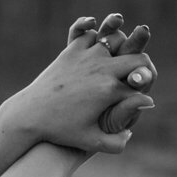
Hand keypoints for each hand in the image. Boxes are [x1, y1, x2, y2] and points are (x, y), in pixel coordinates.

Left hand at [2, 19, 155, 155]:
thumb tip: (134, 129)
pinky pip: (91, 34)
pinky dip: (97, 36)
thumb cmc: (61, 132)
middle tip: (140, 74)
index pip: (143, 84)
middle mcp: (101, 69)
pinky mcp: (71, 50)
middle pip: (137, 59)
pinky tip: (99, 44)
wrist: (29, 116)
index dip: (147, 89)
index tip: (143, 95)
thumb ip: (118, 141)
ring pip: (117, 40)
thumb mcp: (91, 142)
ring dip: (123, 47)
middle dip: (143, 67)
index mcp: (110, 91)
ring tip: (122, 56)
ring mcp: (86, 56)